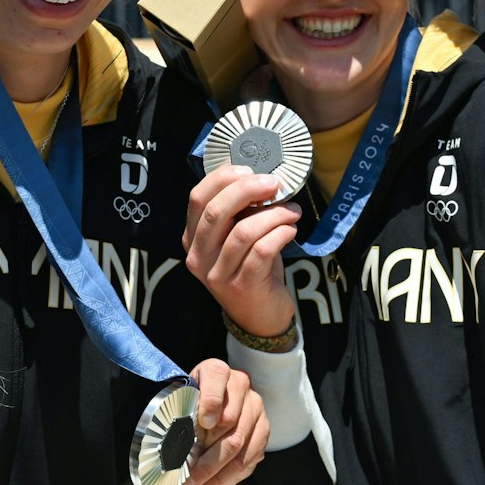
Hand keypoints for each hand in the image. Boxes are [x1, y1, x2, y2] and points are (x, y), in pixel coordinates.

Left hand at [181, 358, 268, 484]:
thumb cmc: (190, 402)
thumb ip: (180, 414)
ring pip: (240, 447)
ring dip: (217, 474)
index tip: (203, 423)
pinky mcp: (263, 430)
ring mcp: (255, 408)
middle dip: (207, 459)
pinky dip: (229, 477)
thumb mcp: (180, 401)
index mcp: (216, 371)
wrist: (211, 402)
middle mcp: (241, 385)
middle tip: (187, 479)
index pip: (217, 376)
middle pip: (230, 425)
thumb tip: (175, 448)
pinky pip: (249, 459)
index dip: (211, 400)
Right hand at [183, 164, 300, 337]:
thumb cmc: (252, 267)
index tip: (251, 169)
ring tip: (292, 212)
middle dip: (248, 189)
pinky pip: (261, 250)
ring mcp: (217, 274)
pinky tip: (291, 231)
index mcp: (192, 237)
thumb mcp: (237, 236)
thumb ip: (240, 211)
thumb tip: (261, 176)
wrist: (260, 315)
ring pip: (243, 231)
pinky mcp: (242, 286)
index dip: (224, 178)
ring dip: (273, 214)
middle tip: (275, 184)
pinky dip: (280, 234)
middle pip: (217, 211)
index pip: (198, 197)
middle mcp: (198, 256)